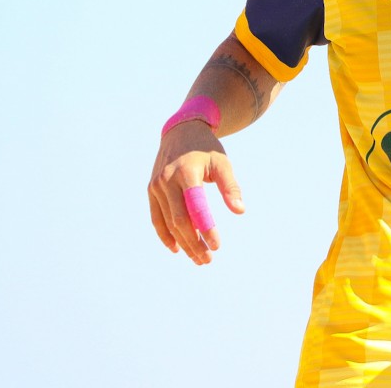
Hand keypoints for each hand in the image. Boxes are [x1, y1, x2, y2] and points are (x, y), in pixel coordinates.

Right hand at [147, 121, 244, 264]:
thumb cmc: (206, 149)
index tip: (217, 245)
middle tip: (208, 259)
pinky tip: (177, 248)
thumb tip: (240, 210)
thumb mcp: (222, 163)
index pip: (196, 207)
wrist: (181, 132)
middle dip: (194, 243)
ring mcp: (156, 186)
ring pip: (168, 223)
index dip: (206, 228)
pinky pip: (156, 218)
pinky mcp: (151, 190)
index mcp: (186, 172)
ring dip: (182, 243)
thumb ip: (231, 186)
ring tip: (198, 258)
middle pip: (179, 220)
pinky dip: (165, 235)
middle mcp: (167, 180)